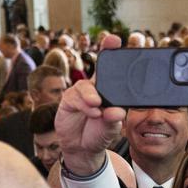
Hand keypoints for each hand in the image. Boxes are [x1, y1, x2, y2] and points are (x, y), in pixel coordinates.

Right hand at [55, 34, 125, 175]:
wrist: (82, 149)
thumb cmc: (99, 134)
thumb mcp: (110, 129)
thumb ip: (113, 120)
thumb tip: (117, 111)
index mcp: (110, 92)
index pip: (114, 70)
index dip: (114, 52)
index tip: (118, 39)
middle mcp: (96, 88)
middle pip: (100, 67)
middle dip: (105, 52)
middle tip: (112, 41)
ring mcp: (82, 93)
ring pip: (87, 86)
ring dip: (92, 95)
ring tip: (97, 107)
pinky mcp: (69, 100)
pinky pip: (75, 97)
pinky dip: (84, 105)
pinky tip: (92, 112)